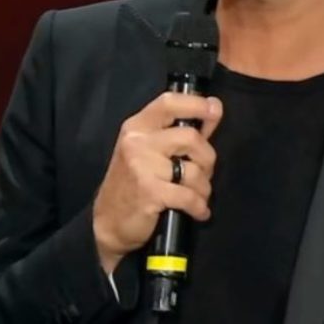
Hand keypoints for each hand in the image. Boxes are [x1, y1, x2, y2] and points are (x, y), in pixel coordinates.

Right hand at [92, 92, 222, 273]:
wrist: (109, 220)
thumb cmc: (132, 182)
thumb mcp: (147, 150)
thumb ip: (178, 130)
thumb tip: (214, 107)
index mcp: (137, 126)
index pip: (169, 103)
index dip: (196, 104)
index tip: (215, 109)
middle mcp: (137, 141)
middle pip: (191, 137)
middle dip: (207, 158)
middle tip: (202, 173)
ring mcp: (142, 166)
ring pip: (194, 170)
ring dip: (204, 188)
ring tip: (196, 195)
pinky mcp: (150, 192)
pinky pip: (190, 196)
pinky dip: (199, 207)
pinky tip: (197, 211)